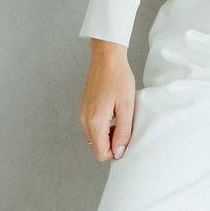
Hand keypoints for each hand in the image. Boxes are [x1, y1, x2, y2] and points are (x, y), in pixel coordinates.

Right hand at [78, 40, 134, 161]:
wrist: (107, 57)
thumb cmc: (119, 78)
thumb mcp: (127, 107)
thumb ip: (123, 132)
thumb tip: (118, 153)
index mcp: (94, 121)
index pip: (101, 152)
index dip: (115, 151)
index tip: (126, 138)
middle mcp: (84, 119)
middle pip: (96, 147)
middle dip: (111, 144)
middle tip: (124, 128)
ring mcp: (82, 113)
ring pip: (93, 138)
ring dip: (107, 135)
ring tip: (119, 119)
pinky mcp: (83, 107)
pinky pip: (91, 127)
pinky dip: (102, 127)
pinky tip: (112, 114)